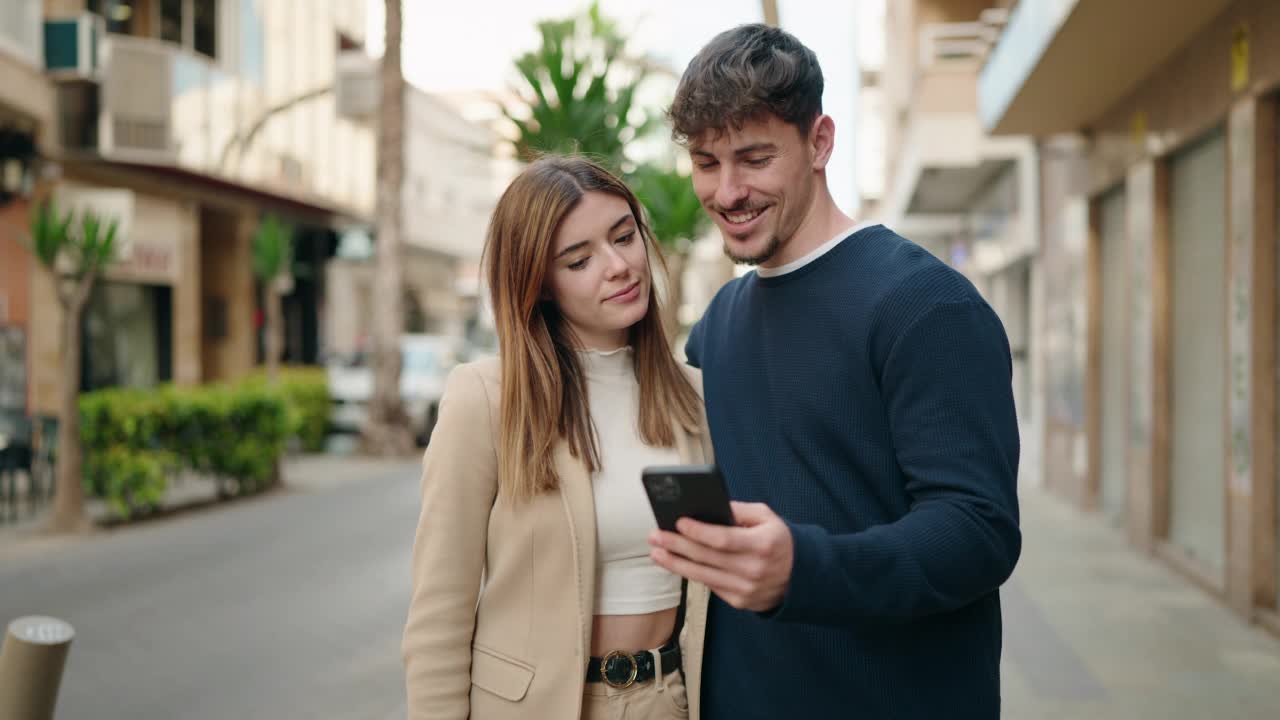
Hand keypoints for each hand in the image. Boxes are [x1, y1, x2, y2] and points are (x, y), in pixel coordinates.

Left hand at [648, 501, 792, 611]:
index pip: (723, 539)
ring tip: (656, 552)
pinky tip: (676, 563)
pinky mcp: (740, 602)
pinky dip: (692, 574)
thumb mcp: (767, 518)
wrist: (801, 577)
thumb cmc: (778, 541)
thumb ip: (740, 510)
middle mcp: (754, 570)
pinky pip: (710, 586)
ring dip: (675, 564)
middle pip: (707, 558)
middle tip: (655, 536)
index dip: (698, 531)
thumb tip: (709, 507)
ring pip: (703, 576)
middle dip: (677, 546)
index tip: (678, 522)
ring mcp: (746, 590)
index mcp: (763, 545)